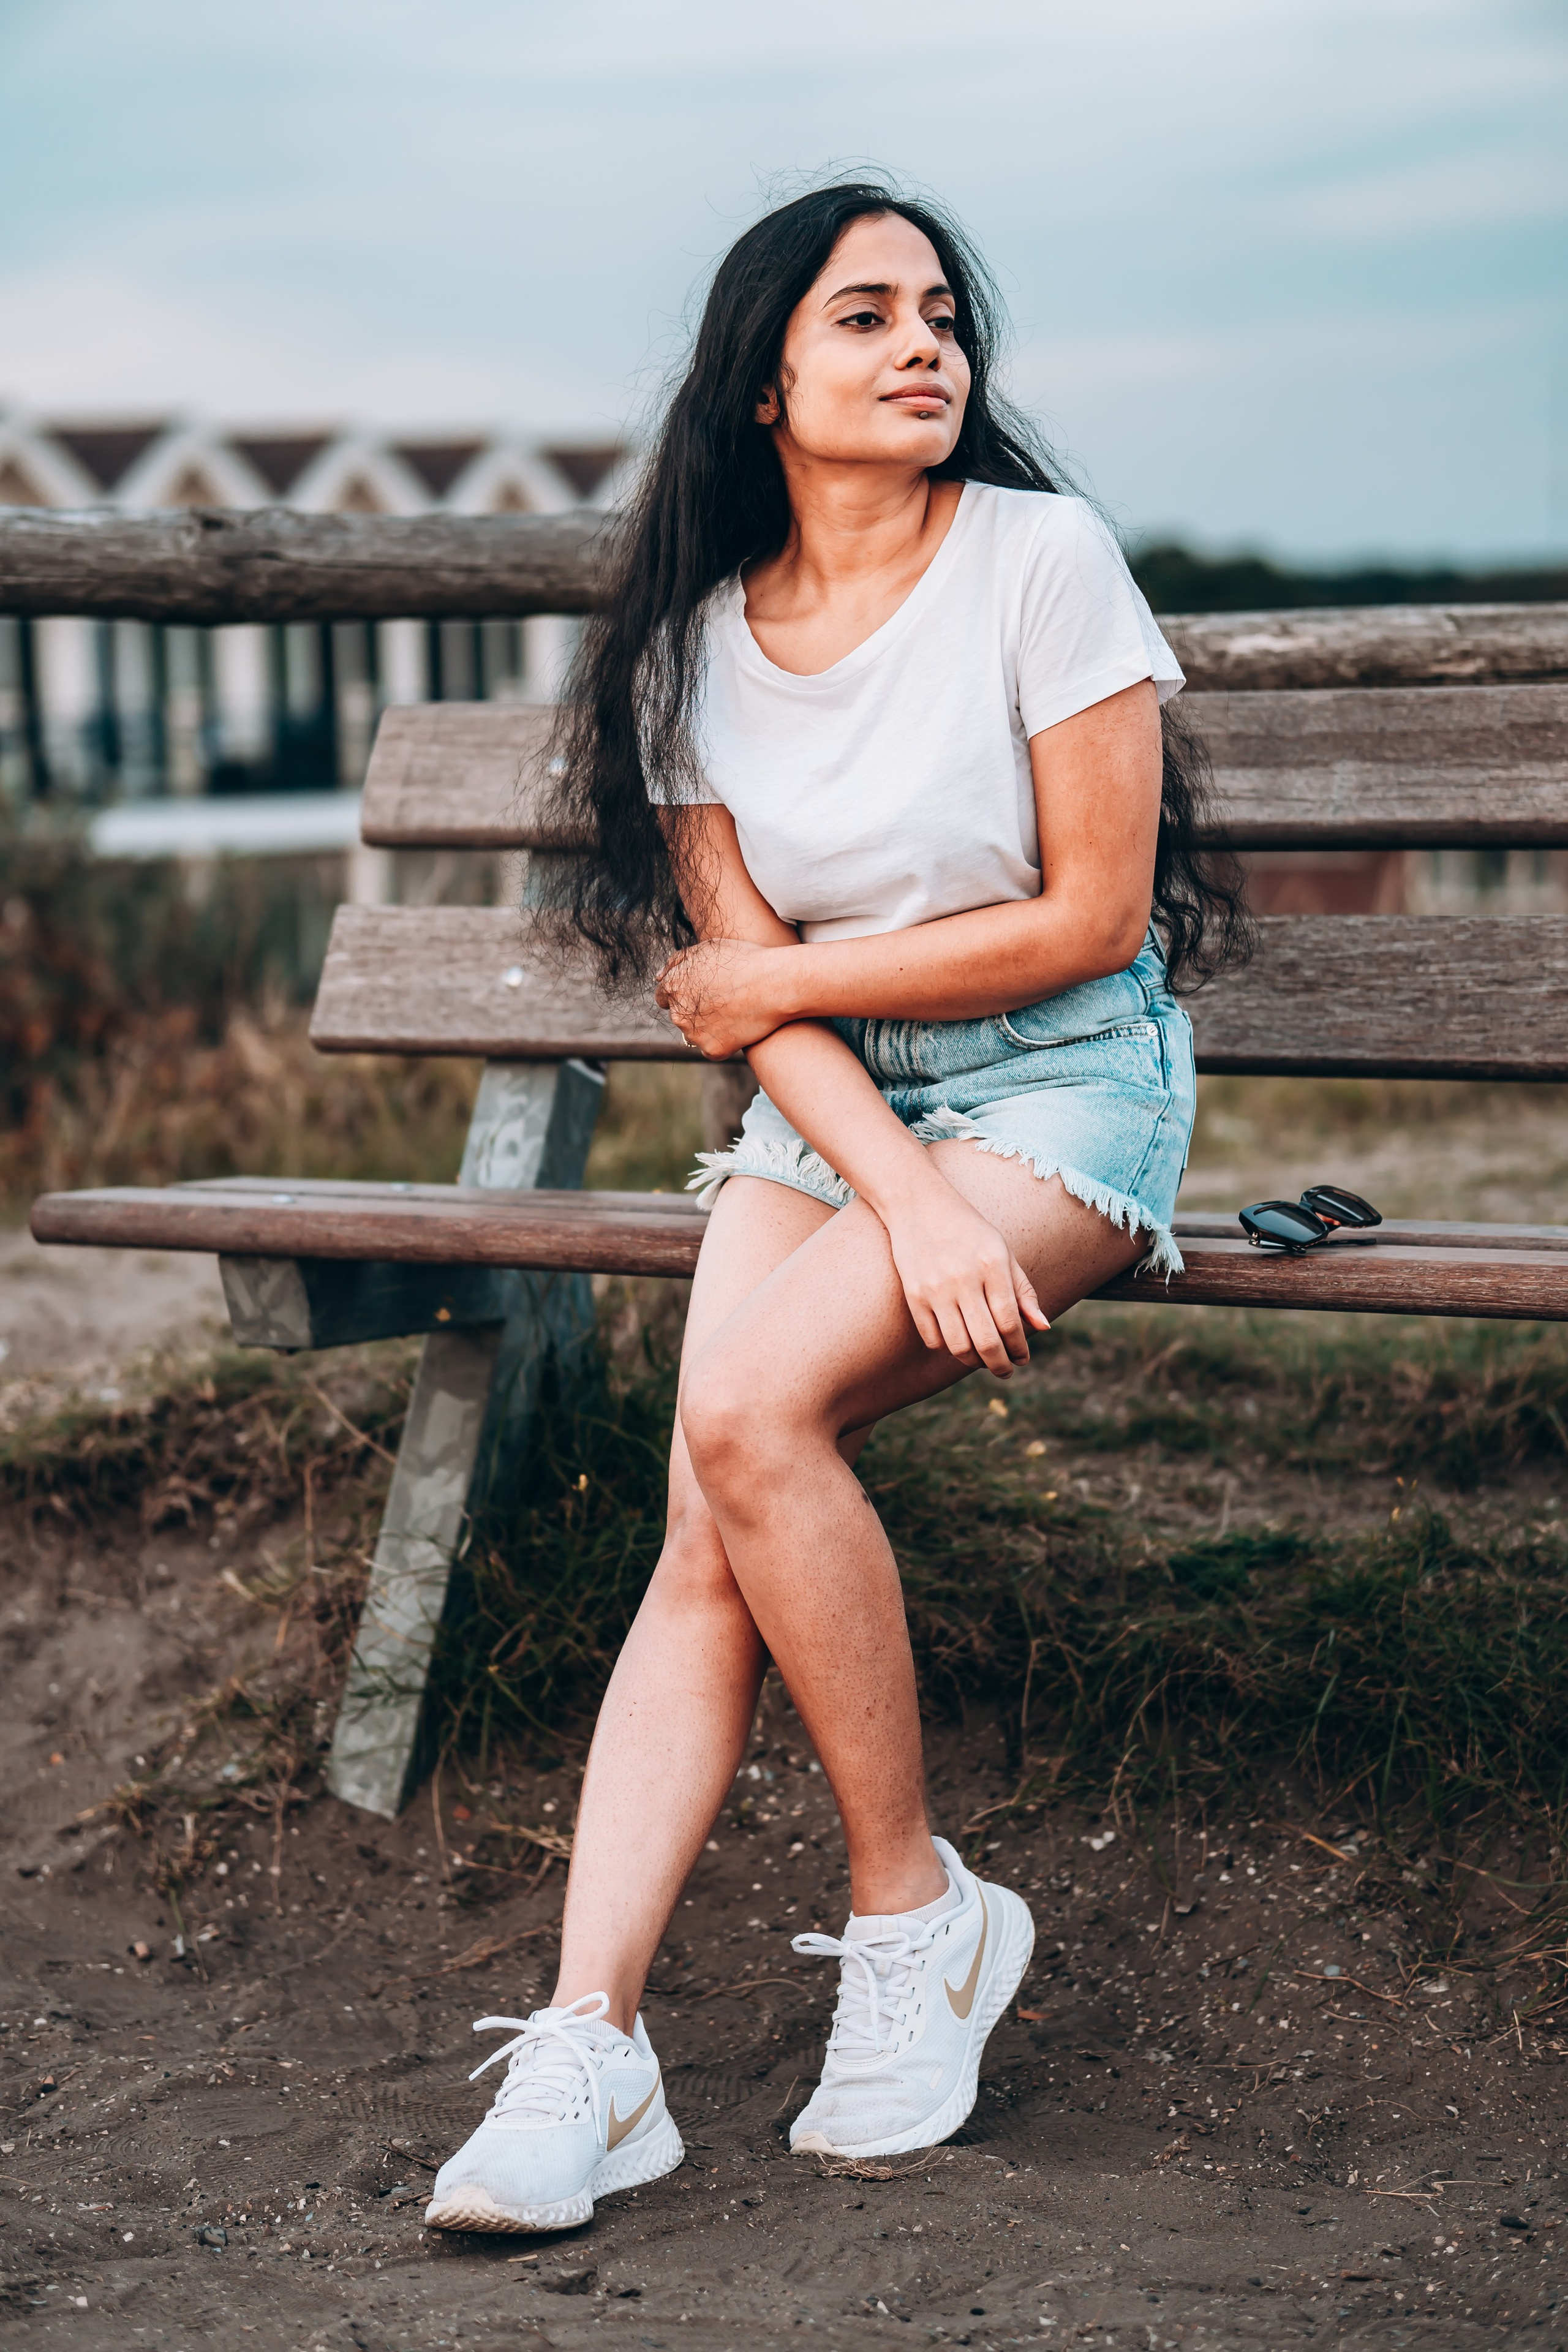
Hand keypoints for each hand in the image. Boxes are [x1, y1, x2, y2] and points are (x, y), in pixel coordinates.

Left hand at [654, 937, 792, 1058]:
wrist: (774, 984)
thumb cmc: (744, 960)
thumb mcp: (707, 948)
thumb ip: (677, 962)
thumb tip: (658, 976)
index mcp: (672, 986)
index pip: (664, 997)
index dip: (684, 993)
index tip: (703, 992)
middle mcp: (677, 1013)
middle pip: (680, 1016)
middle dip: (696, 1010)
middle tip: (724, 1000)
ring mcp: (694, 1034)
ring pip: (695, 1034)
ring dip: (708, 1027)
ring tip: (735, 1012)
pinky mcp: (712, 1050)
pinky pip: (713, 1048)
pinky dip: (724, 1042)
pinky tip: (740, 1027)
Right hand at [882, 1176, 1048, 1376]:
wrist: (918, 1205)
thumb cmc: (968, 1229)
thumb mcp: (1002, 1251)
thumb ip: (1023, 1290)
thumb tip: (1043, 1328)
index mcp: (992, 1266)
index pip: (1011, 1323)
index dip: (1020, 1348)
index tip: (1023, 1358)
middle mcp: (964, 1279)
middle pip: (987, 1341)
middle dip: (1001, 1365)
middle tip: (1005, 1370)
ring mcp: (936, 1289)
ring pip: (959, 1346)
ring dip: (974, 1361)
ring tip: (982, 1359)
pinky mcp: (914, 1295)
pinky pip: (933, 1339)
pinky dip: (947, 1348)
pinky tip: (957, 1342)